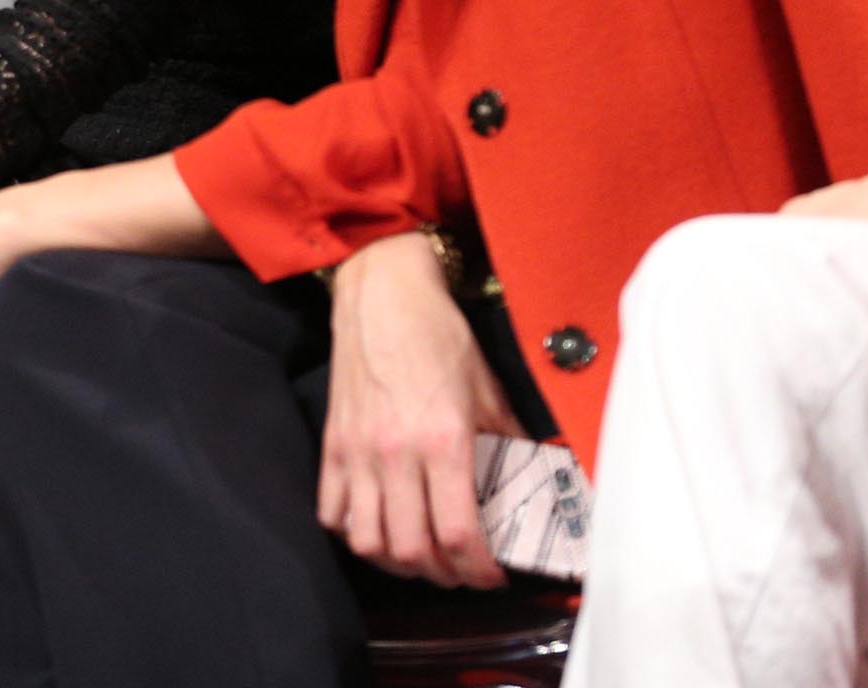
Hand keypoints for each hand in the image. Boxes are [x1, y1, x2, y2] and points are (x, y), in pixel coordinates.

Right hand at [319, 231, 519, 587]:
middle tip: (462, 571)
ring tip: (421, 558)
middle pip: (412, 549)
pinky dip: (353, 533)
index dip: (478, 568)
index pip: (457, 533)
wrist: (382, 293)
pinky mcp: (332, 443)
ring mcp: (357, 450)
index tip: (492, 573)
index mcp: (442, 440)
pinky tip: (378, 528)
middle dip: (444, 575)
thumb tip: (536, 478)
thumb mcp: (488, 388)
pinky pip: (331, 511)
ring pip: (368, 540)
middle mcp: (395, 453)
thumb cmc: (438, 335)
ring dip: (398, 563)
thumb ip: (510, 441)